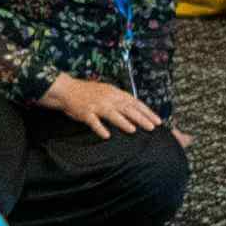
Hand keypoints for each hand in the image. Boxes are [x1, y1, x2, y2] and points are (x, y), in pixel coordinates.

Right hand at [39, 75, 163, 137]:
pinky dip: (100, 128)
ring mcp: (96, 105)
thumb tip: (134, 107)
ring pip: (112, 114)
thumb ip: (120, 99)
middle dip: (141, 118)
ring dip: (123, 122)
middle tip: (153, 127)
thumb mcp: (107, 91)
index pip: (135, 102)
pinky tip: (106, 135)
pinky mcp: (85, 112)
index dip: (147, 111)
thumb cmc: (88, 93)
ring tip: (133, 130)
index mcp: (115, 93)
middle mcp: (108, 98)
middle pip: (127, 108)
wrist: (67, 90)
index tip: (158, 120)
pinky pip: (93, 121)